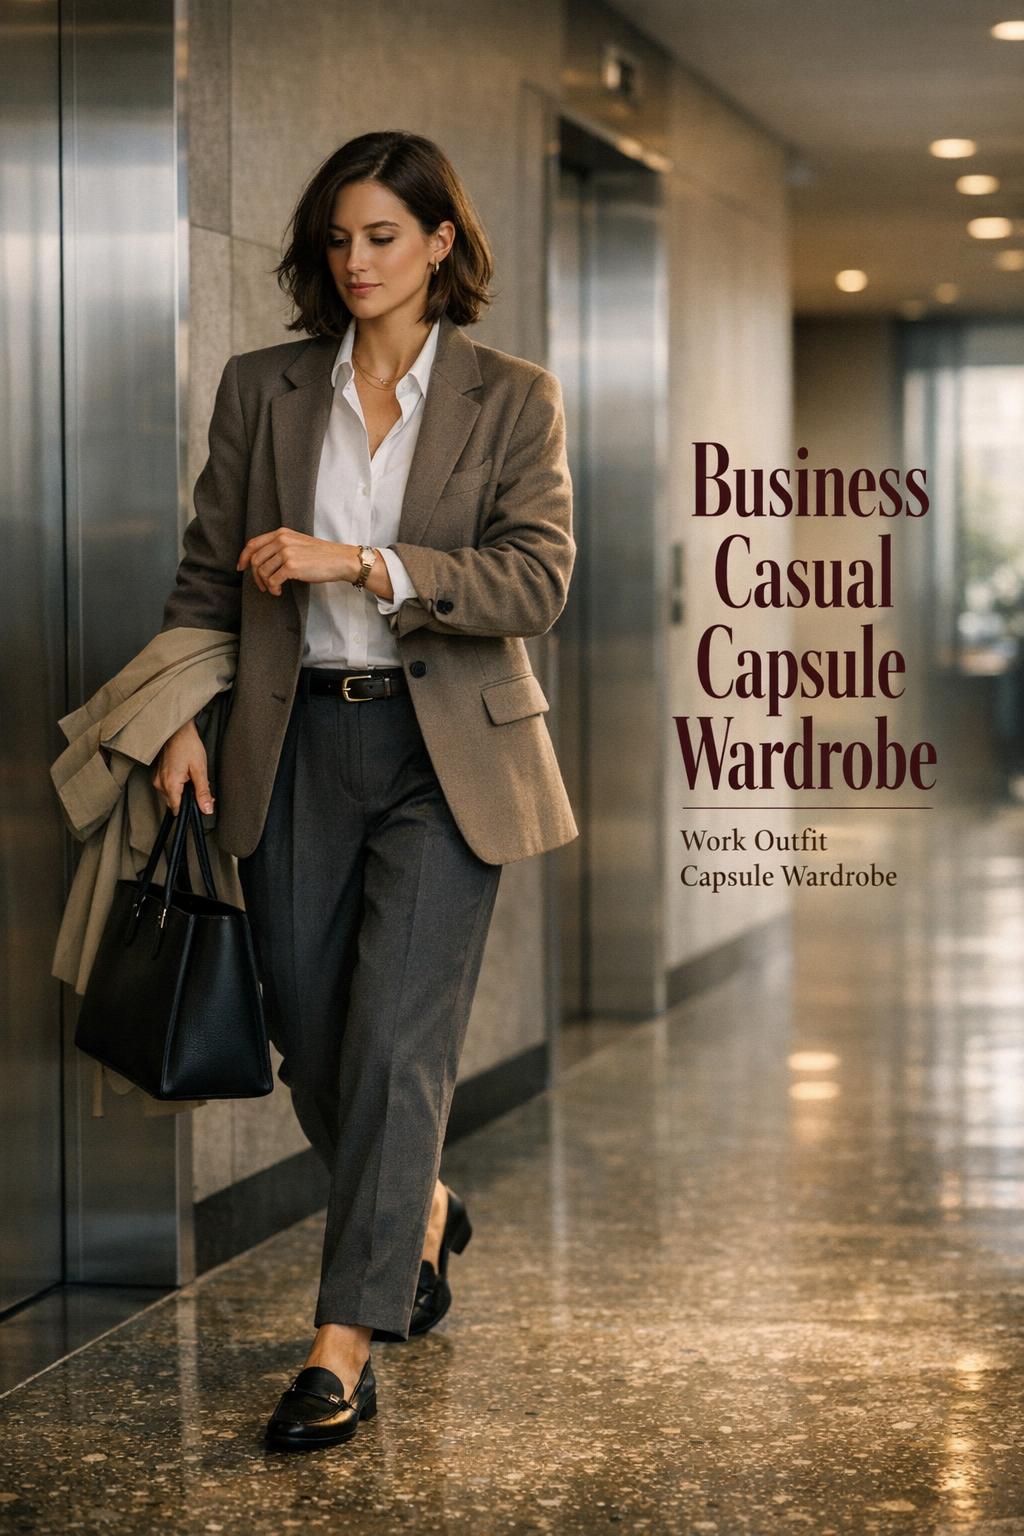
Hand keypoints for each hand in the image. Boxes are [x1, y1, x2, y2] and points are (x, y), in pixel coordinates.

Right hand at [152, 719, 213, 815]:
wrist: (179, 730)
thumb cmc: (189, 746)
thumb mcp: (200, 769)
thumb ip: (203, 792)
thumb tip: (207, 809)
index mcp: (170, 784)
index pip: (178, 809)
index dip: (191, 809)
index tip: (202, 803)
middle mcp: (160, 784)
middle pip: (175, 803)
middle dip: (189, 800)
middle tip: (201, 788)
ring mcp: (157, 779)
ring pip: (172, 796)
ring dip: (184, 793)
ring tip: (193, 779)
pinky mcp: (158, 775)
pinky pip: (168, 787)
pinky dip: (178, 786)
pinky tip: (186, 776)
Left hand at [236, 529, 358, 595]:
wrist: (339, 560)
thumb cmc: (320, 555)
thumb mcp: (297, 543)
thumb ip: (280, 546)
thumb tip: (261, 561)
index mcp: (281, 533)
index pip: (253, 544)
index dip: (244, 557)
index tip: (241, 567)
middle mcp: (281, 540)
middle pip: (256, 560)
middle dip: (255, 576)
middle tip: (262, 586)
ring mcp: (286, 553)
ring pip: (263, 572)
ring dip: (266, 585)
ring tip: (275, 589)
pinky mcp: (292, 566)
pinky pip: (273, 580)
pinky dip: (273, 589)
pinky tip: (279, 592)